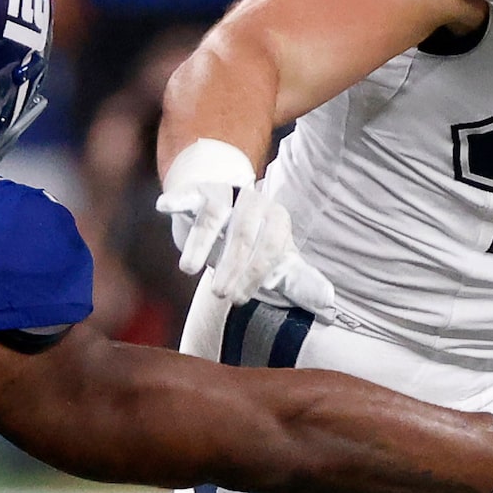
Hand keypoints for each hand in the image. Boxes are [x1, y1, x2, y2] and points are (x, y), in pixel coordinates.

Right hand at [157, 138, 333, 308]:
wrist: (228, 205)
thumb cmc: (254, 243)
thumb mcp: (277, 261)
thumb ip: (298, 281)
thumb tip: (329, 302)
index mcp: (278, 219)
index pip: (270, 248)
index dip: (255, 276)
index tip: (239, 299)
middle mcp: (255, 202)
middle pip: (243, 235)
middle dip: (231, 267)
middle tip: (220, 294)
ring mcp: (226, 194)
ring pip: (214, 216)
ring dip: (200, 243)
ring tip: (189, 270)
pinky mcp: (199, 190)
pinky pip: (188, 195)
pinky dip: (176, 199)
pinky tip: (163, 205)